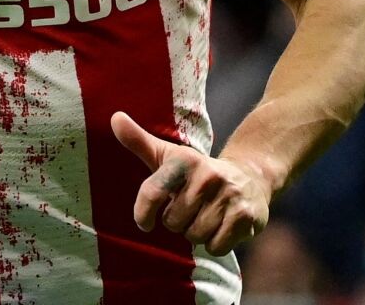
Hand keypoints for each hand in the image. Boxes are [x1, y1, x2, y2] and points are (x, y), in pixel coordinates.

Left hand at [110, 111, 270, 255]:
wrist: (250, 177)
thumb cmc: (196, 172)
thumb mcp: (166, 155)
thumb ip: (138, 140)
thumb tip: (114, 118)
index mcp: (184, 160)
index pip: (152, 192)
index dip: (143, 213)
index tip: (144, 222)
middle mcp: (207, 175)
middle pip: (173, 222)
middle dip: (178, 222)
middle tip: (189, 210)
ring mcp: (229, 195)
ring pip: (194, 236)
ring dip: (196, 234)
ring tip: (205, 216)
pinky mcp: (245, 216)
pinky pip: (215, 246)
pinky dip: (214, 244)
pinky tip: (220, 227)